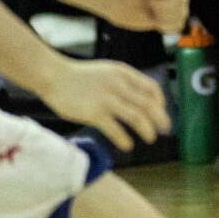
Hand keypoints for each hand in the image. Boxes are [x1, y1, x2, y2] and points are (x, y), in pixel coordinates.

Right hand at [43, 58, 170, 150]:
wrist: (54, 76)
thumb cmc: (80, 76)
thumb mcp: (108, 71)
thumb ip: (125, 82)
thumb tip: (142, 99)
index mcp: (124, 73)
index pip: (152, 88)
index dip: (161, 103)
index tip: (161, 113)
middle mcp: (119, 85)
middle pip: (149, 104)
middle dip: (160, 119)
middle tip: (164, 130)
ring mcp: (107, 99)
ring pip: (137, 117)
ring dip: (147, 130)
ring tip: (150, 138)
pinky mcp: (94, 113)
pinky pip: (115, 129)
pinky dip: (125, 139)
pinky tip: (128, 145)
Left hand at [108, 0, 189, 34]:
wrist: (117, 3)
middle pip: (182, 0)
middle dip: (162, 4)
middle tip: (148, 0)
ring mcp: (175, 5)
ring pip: (181, 13)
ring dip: (163, 14)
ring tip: (151, 10)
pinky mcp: (170, 18)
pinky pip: (178, 25)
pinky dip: (166, 25)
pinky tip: (155, 20)